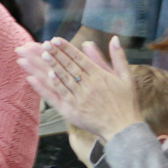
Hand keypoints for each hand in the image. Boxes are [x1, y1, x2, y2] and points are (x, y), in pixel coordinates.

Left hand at [18, 36, 143, 139]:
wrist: (123, 129)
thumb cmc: (126, 103)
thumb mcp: (127, 77)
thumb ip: (119, 57)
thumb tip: (115, 38)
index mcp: (99, 76)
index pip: (79, 58)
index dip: (66, 48)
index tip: (56, 39)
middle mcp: (88, 85)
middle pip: (68, 66)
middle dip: (56, 54)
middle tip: (45, 44)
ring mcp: (79, 98)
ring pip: (62, 79)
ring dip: (51, 66)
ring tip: (42, 55)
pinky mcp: (72, 111)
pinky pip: (58, 96)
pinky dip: (50, 86)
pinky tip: (40, 77)